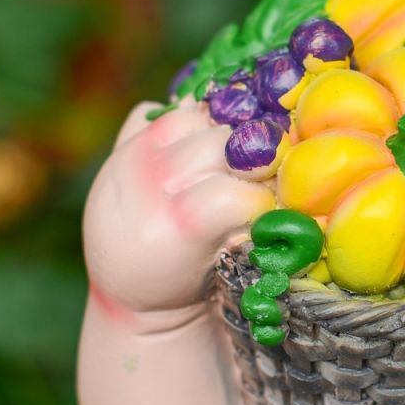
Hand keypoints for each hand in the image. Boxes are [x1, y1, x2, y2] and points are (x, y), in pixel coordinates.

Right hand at [83, 100, 273, 314]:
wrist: (136, 305)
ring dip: (265, 177)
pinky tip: (262, 223)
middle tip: (272, 179)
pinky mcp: (188, 225)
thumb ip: (150, 135)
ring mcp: (166, 192)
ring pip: (240, 156)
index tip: (250, 155)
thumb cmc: (148, 238)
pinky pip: (242, 195)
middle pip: (226, 131)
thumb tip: (191, 99)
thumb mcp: (133, 182)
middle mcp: (150, 161)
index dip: (235, 129)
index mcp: (143, 143)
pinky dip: (261, 206)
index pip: (201, 110)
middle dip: (256, 152)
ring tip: (271, 199)